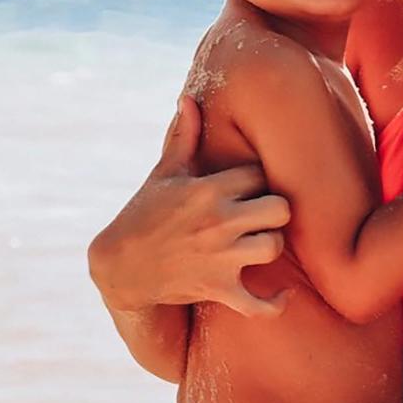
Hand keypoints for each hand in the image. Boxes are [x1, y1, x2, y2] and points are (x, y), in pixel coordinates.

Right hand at [87, 96, 290, 316]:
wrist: (120, 267)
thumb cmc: (145, 213)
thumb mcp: (164, 174)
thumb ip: (183, 136)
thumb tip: (188, 99)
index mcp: (208, 190)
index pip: (259, 174)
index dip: (257, 179)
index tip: (247, 186)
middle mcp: (218, 222)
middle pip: (280, 209)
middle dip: (275, 210)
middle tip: (262, 213)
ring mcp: (220, 258)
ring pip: (274, 247)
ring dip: (271, 245)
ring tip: (259, 241)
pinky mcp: (218, 289)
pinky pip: (259, 304)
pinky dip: (274, 303)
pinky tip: (282, 294)